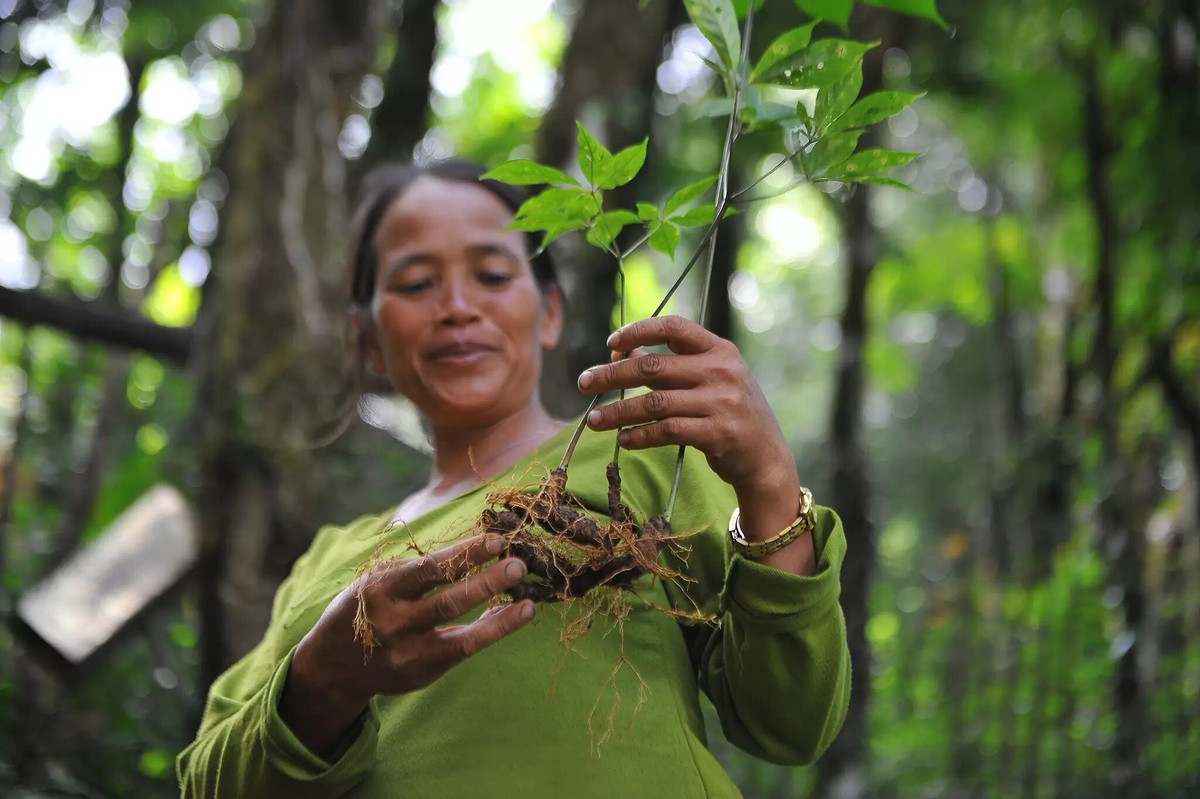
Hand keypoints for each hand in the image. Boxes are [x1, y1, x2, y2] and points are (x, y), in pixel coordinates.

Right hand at [281, 535, 532, 755]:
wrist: (333, 665)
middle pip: (447, 603)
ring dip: (500, 621)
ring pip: (461, 638)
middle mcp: (393, 624)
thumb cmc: (367, 607)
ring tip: (529, 604)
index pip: (429, 570)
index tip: (495, 540)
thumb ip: (419, 570)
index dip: (464, 555)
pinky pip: (462, 652)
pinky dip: (489, 633)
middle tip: (518, 566)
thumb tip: (477, 554)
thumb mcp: (379, 580)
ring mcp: (408, 654)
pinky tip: (512, 617)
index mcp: (381, 590)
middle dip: (486, 584)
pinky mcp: (422, 674)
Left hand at [577, 315, 796, 496]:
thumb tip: (620, 352)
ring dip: (618, 412)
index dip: (638, 330)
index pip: (673, 327)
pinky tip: (623, 439)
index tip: (610, 344)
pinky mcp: (717, 433)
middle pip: (653, 367)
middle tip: (583, 383)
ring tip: (594, 420)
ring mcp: (722, 402)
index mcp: (720, 349)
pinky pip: (666, 430)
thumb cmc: (730, 413)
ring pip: (654, 402)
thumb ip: (671, 364)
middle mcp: (722, 371)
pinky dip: (639, 435)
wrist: (766, 457)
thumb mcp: (711, 379)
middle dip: (611, 374)